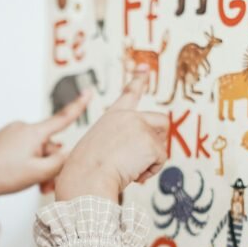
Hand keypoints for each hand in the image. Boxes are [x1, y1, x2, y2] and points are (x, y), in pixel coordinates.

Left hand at [0, 90, 90, 227]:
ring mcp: (10, 132)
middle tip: (46, 186)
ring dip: (39, 166)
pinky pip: (22, 149)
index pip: (62, 118)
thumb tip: (67, 152)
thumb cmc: (6, 177)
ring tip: (34, 185)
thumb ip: (60, 162)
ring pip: (35, 149)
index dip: (79, 106)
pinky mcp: (2, 139)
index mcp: (33, 132)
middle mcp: (22, 127)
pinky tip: (20, 175)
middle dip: (51, 163)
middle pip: (48, 145)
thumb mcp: (40, 173)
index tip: (89, 91)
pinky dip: (26, 162)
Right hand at [54, 75, 167, 202]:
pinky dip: (151, 171)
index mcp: (112, 117)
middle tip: (143, 158)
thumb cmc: (86, 172)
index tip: (145, 67)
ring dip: (150, 161)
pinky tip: (133, 174)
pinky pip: (161, 160)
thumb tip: (136, 152)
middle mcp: (128, 117)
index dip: (139, 78)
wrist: (86, 179)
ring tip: (129, 169)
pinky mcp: (150, 143)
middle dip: (159, 140)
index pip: (129, 94)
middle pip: (161, 121)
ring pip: (161, 145)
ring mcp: (140, 128)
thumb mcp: (97, 147)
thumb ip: (118, 142)